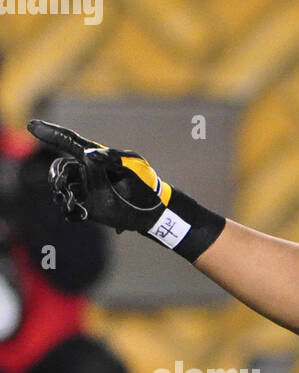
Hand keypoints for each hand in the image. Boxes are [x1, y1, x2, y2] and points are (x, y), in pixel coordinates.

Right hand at [28, 119, 171, 233]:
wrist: (157, 211)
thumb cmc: (146, 183)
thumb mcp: (132, 167)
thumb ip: (112, 158)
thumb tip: (90, 154)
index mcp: (96, 157)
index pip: (70, 142)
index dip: (52, 134)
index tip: (32, 126)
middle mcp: (88, 171)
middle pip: (62, 168)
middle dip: (57, 176)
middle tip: (61, 187)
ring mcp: (87, 188)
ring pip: (63, 188)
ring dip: (62, 194)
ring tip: (70, 202)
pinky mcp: (90, 206)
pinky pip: (71, 206)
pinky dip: (70, 209)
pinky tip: (75, 212)